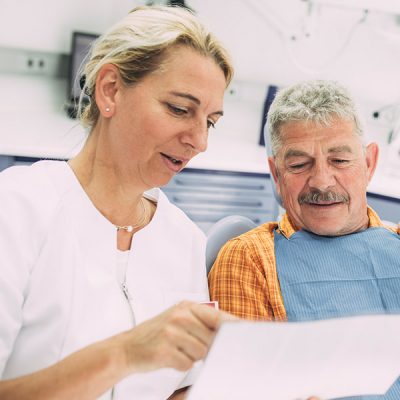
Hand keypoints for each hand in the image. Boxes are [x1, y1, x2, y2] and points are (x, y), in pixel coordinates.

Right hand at [119, 300, 235, 373]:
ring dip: (192, 356)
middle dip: (207, 346)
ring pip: (201, 352)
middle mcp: (179, 316)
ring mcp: (171, 332)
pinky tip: (169, 356)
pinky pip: (187, 363)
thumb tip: (227, 333)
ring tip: (177, 349)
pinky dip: (181, 364)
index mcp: (185, 307)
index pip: (217, 316)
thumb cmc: (156, 333)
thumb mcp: (177, 319)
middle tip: (190, 345)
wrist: (127, 347)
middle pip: (211, 338)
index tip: (249, 331)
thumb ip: (200, 323)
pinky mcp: (164, 350)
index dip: (234, 325)